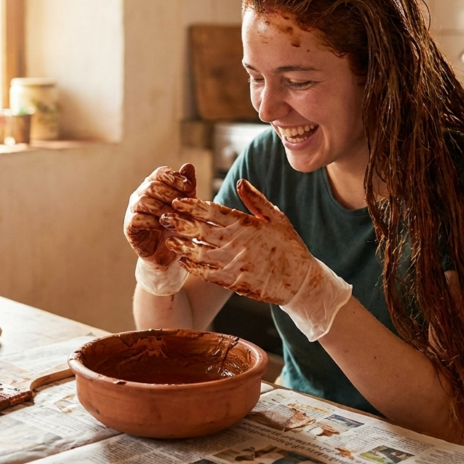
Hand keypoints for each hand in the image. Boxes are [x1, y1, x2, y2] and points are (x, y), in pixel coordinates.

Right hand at [124, 164, 196, 294]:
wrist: (170, 253)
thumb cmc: (179, 226)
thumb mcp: (187, 206)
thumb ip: (187, 187)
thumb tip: (188, 165)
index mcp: (154, 186)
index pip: (160, 173)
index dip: (174, 178)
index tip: (190, 187)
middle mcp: (141, 195)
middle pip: (152, 185)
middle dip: (170, 194)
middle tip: (183, 206)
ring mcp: (133, 210)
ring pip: (144, 201)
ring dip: (162, 208)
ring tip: (176, 218)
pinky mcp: (129, 227)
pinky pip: (137, 219)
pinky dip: (152, 221)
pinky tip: (163, 226)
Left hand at [161, 179, 351, 339]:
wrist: (301, 281)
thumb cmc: (289, 246)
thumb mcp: (277, 218)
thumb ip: (256, 200)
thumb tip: (240, 181)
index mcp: (246, 225)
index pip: (213, 212)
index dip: (193, 206)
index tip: (177, 201)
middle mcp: (237, 243)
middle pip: (201, 231)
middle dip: (180, 223)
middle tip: (162, 217)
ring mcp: (234, 264)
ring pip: (200, 253)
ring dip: (183, 246)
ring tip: (168, 240)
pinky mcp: (234, 282)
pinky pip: (208, 274)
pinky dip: (194, 268)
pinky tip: (183, 262)